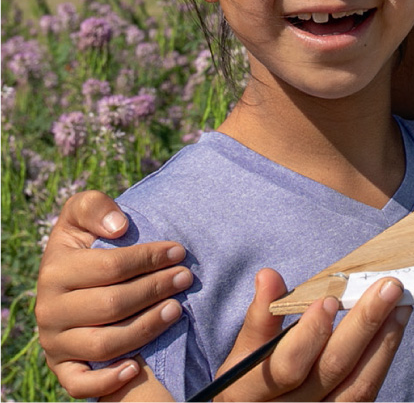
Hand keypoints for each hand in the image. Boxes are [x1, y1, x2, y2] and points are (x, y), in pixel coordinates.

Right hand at [35, 190, 190, 399]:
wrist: (72, 277)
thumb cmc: (87, 240)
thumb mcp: (83, 214)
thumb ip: (95, 207)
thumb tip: (118, 227)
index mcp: (55, 270)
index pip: (109, 267)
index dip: (148, 258)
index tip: (179, 252)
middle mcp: (50, 309)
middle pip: (111, 305)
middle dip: (155, 289)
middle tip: (186, 278)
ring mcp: (55, 341)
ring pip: (103, 344)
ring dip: (145, 328)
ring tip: (178, 309)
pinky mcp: (62, 367)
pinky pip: (79, 383)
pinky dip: (106, 380)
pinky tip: (136, 366)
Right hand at [212, 269, 410, 401]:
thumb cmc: (253, 381)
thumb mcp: (245, 353)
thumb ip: (261, 316)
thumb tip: (268, 275)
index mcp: (251, 391)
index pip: (287, 365)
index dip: (310, 333)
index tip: (331, 299)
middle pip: (331, 370)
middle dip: (364, 324)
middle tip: (388, 287)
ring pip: (357, 386)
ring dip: (384, 340)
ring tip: (401, 304)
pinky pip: (366, 394)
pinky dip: (383, 358)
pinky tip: (395, 328)